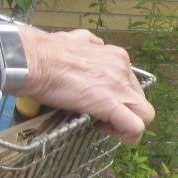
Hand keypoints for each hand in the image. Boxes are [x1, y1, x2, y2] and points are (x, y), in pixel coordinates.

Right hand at [21, 25, 153, 142]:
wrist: (32, 60)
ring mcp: (120, 87)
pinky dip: (129, 135)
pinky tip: (116, 136)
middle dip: (124, 110)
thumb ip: (88, 46)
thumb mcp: (75, 41)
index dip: (118, 96)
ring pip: (145, 113)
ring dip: (126, 123)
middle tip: (99, 116)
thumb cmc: (44, 53)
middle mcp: (124, 69)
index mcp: (116, 56)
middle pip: (139, 99)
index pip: (130, 83)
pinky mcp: (110, 104)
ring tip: (102, 124)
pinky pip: (134, 127)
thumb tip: (86, 44)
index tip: (98, 102)